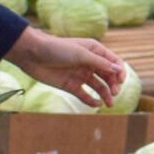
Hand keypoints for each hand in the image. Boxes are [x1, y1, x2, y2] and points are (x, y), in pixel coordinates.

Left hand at [7, 26, 127, 108]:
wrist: (33, 55)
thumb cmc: (57, 49)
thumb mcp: (81, 54)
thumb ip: (100, 63)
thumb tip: (119, 69)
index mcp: (94, 51)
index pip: (113, 62)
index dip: (120, 71)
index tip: (121, 81)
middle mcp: (89, 62)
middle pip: (108, 75)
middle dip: (113, 84)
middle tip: (114, 93)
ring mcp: (80, 74)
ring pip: (98, 86)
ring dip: (105, 95)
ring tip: (109, 104)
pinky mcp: (70, 85)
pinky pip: (84, 95)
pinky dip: (91, 100)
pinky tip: (97, 105)